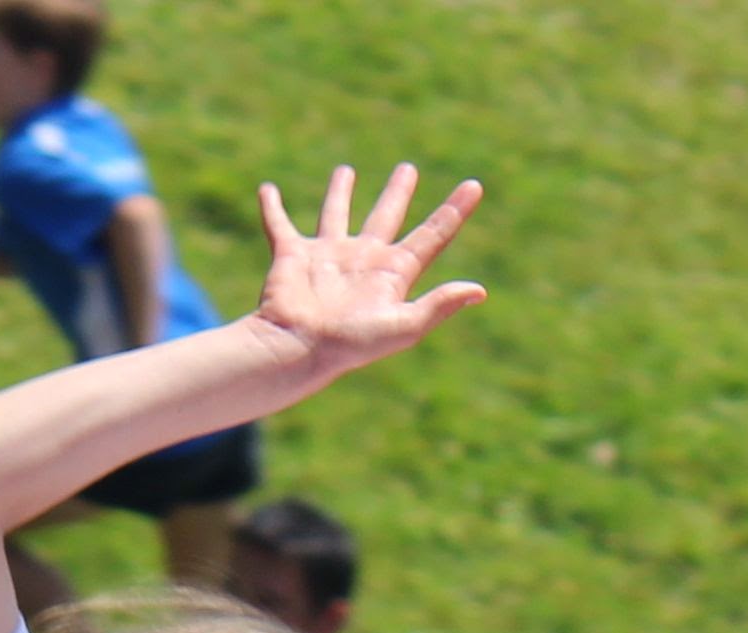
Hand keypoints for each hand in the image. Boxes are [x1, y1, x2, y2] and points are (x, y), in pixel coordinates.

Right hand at [247, 164, 485, 378]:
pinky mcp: (292, 255)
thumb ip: (438, 306)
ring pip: (336, 214)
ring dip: (340, 193)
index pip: (432, 235)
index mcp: (393, 274)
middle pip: (386, 216)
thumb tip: (479, 291)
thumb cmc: (352, 343)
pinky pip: (279, 225)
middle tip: (408, 169)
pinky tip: (267, 190)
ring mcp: (327, 256)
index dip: (454, 211)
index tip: (475, 185)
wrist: (299, 347)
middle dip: (398, 192)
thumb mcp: (404, 326)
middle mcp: (362, 260)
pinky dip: (272, 208)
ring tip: (345, 170)